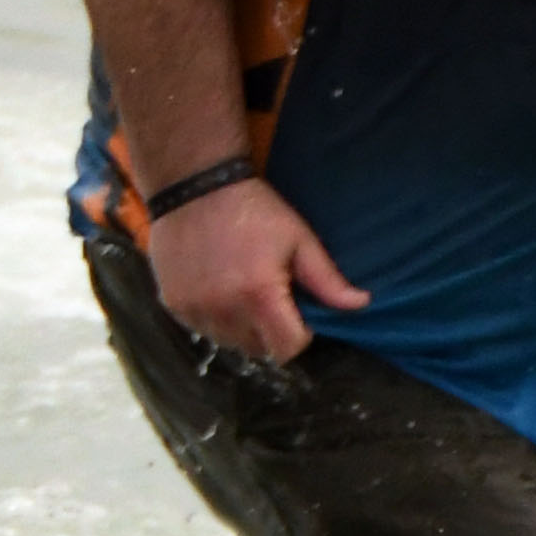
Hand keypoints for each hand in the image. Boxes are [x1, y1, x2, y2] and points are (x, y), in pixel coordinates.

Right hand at [149, 178, 367, 364]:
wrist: (192, 184)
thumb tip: (361, 304)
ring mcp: (194, 310)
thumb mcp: (298, 238)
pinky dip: (215, 318)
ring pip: (229, 343)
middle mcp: (223, 310)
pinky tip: (216, 287)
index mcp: (259, 296)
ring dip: (241, 328)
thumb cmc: (253, 209)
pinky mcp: (173, 304)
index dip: (300, 335)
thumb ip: (327, 279)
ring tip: (240, 291)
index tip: (297, 310)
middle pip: (259, 350)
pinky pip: (202, 329)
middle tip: (269, 297)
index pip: (288, 349)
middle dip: (271, 332)